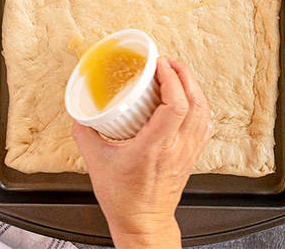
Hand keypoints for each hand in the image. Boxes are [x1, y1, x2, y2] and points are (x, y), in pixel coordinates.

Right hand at [72, 57, 212, 248]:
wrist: (143, 222)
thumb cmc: (123, 198)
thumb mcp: (95, 161)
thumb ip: (84, 132)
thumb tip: (80, 112)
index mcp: (155, 147)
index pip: (176, 106)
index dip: (171, 79)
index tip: (158, 65)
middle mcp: (177, 148)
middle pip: (195, 103)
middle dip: (185, 76)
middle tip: (169, 62)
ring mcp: (187, 153)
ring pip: (203, 113)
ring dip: (194, 89)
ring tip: (179, 75)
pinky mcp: (190, 157)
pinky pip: (204, 126)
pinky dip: (199, 107)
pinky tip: (189, 102)